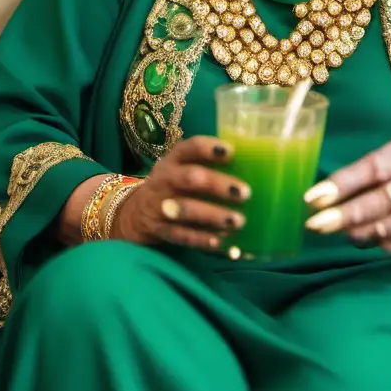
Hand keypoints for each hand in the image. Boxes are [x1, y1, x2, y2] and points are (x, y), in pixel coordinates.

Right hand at [111, 136, 248, 251]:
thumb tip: (253, 165)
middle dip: (217, 184)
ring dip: (213, 215)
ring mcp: (161, 206)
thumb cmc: (173, 186)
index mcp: (173, 160)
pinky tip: (220, 242)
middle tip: (245, 193)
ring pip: (187, 210)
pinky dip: (202, 239)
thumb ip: (207, 165)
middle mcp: (165, 180)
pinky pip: (182, 236)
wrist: (137, 213)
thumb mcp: (181, 168)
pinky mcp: (161, 230)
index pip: (189, 148)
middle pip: (190, 178)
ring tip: (238, 221)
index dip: (208, 148)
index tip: (231, 151)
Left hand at [302, 139, 390, 259]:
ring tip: (345, 235)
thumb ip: (360, 180)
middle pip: (385, 198)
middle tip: (316, 225)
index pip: (372, 167)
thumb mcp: (390, 169)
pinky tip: (370, 243)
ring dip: (366, 232)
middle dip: (348, 214)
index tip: (312, 199)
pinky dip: (387, 245)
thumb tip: (317, 200)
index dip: (342, 184)